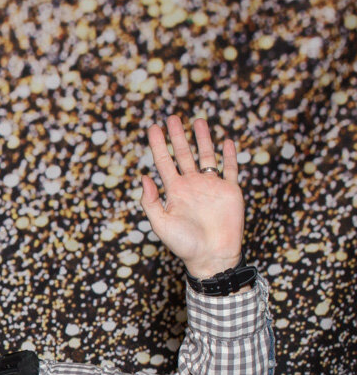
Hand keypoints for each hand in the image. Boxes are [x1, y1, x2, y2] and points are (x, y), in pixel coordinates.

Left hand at [140, 116, 244, 278]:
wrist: (211, 257)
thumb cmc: (184, 244)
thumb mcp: (161, 224)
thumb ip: (151, 201)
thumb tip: (144, 176)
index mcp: (174, 191)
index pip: (164, 162)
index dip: (158, 144)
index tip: (153, 127)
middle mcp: (192, 185)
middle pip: (183, 154)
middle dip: (177, 136)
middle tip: (172, 117)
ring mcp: (211, 186)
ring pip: (206, 156)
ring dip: (203, 139)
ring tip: (198, 121)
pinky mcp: (230, 191)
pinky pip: (230, 169)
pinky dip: (230, 155)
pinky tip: (226, 141)